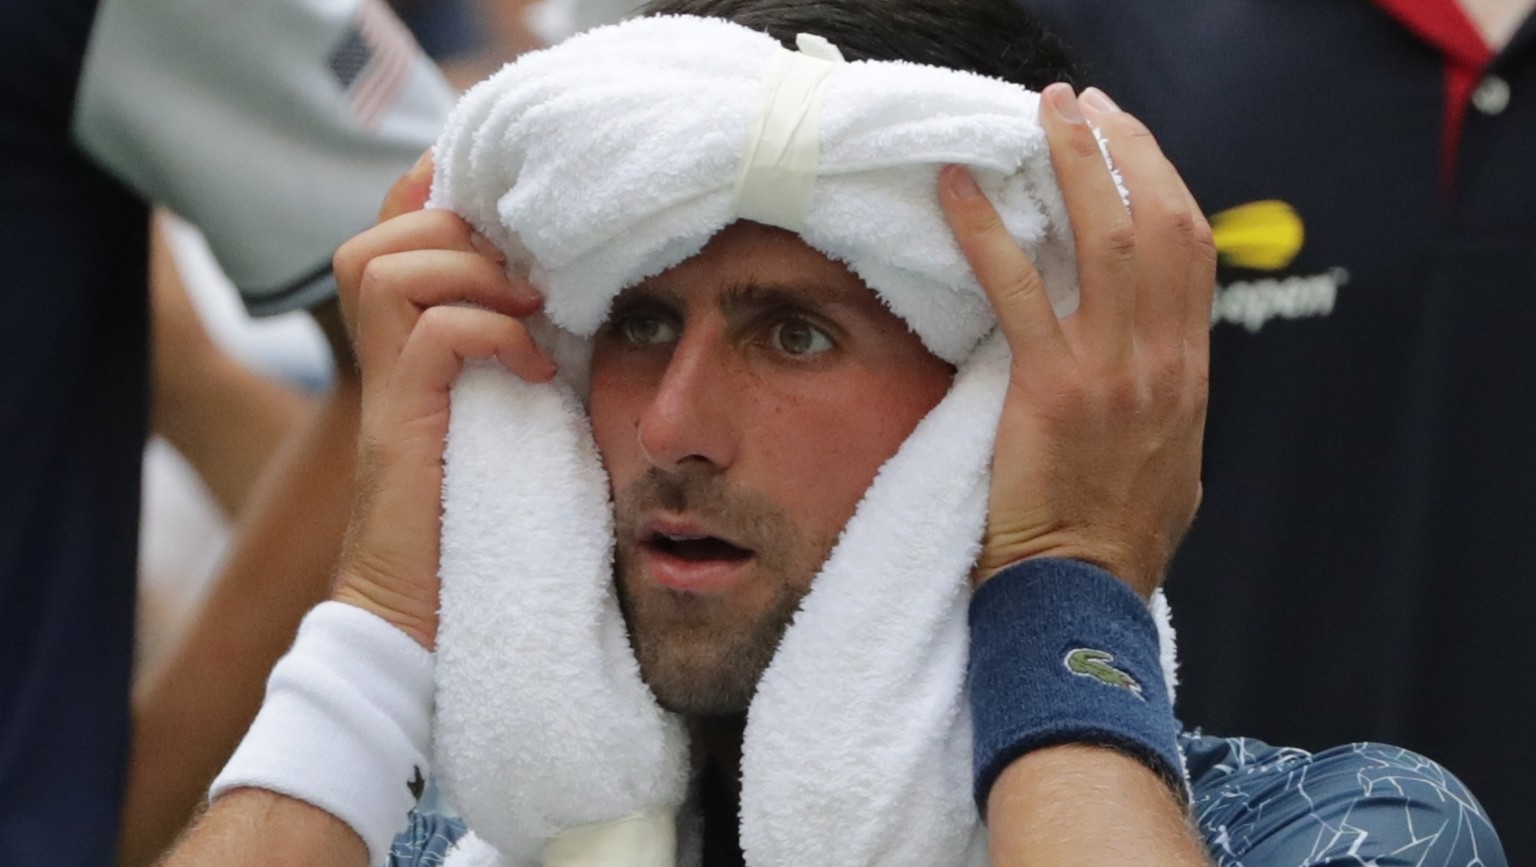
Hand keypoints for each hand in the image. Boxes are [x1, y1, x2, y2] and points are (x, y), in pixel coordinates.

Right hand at [329, 152, 552, 648]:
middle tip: (526, 275)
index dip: (432, 197)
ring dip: (469, 273)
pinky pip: (431, 336)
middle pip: (377, 239)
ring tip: (530, 310)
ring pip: (384, 269)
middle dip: (456, 233)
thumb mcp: (508, 422)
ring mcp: (387, 393)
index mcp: (405, 353)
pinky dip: (490, 335)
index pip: (392, 239)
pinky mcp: (402, 427)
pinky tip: (536, 369)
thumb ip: (517, 361)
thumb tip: (577, 310)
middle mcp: (384, 363)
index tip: (504, 198)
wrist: (419, 620)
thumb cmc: (477, 528)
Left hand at [939, 85, 1213, 597]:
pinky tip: (957, 190)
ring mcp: (1113, 369)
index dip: (1162, 182)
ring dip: (1074, 163)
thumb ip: (1163, 400)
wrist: (1081, 595)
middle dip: (1126, 151)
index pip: (1194, 248)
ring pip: (1106, 236)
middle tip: (1083, 107)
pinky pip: (1016, 287)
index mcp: (1190, 372)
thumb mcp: (1170, 461)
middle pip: (1162, 221)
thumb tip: (1152, 364)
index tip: (1129, 143)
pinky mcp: (1051, 387)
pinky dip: (985, 229)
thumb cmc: (1114, 538)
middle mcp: (1164, 359)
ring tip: (1042, 114)